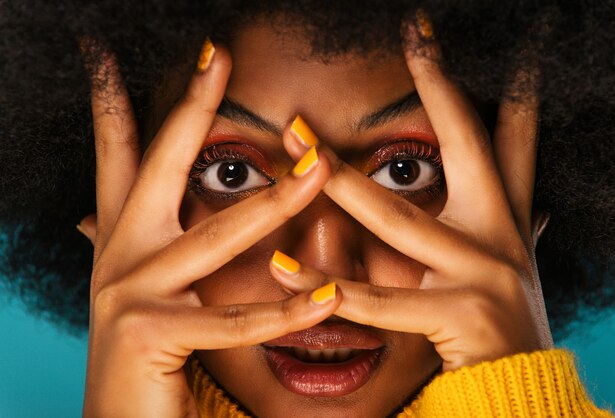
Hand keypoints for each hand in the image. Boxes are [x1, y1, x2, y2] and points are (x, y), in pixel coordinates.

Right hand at [81, 41, 340, 416]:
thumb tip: (90, 211)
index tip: (121, 60)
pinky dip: (285, 310)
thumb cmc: (144, 357)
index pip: (119, 157)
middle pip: (160, 166)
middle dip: (191, 109)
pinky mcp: (148, 334)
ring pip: (215, 239)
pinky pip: (231, 319)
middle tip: (218, 56)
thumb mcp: (144, 287)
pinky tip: (329, 294)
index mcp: (122, 239)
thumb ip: (137, 245)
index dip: (115, 105)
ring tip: (318, 168)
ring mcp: (128, 293)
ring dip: (274, 203)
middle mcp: (118, 255)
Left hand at [272, 27, 552, 371]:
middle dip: (437, 89)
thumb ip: (516, 215)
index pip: (502, 137)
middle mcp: (498, 233)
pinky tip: (285, 269)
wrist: (522, 389)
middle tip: (411, 36)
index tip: (463, 39)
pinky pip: (380, 301)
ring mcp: (481, 273)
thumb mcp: (512, 254)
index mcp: (504, 216)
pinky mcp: (460, 315)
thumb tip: (537, 194)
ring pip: (398, 220)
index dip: (492, 86)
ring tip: (298, 147)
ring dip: (343, 183)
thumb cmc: (501, 318)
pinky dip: (330, 286)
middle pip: (463, 147)